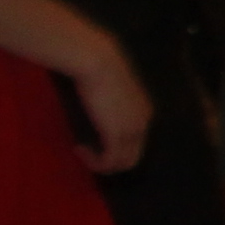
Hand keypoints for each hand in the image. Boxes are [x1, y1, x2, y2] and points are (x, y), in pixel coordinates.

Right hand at [61, 38, 149, 174]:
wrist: (98, 61)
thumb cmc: (98, 68)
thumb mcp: (112, 89)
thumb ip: (112, 103)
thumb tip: (100, 107)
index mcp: (144, 112)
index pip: (137, 143)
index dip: (115, 146)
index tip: (93, 138)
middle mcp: (143, 124)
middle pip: (132, 157)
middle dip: (109, 160)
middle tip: (86, 150)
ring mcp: (132, 130)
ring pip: (122, 163)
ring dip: (100, 163)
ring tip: (81, 150)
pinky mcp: (117, 134)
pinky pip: (109, 161)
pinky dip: (95, 162)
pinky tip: (79, 148)